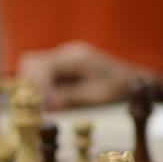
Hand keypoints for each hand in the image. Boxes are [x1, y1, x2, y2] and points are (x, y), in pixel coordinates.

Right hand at [18, 41, 143, 109]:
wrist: (132, 79)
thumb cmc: (119, 88)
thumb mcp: (97, 95)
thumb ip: (71, 97)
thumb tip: (47, 104)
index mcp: (75, 57)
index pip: (42, 68)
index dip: (38, 88)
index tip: (42, 107)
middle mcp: (66, 53)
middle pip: (30, 62)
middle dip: (29, 85)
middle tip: (37, 107)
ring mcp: (63, 58)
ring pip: (32, 67)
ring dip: (32, 86)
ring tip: (41, 106)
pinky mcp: (63, 66)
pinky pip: (42, 73)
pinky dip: (39, 87)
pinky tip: (48, 103)